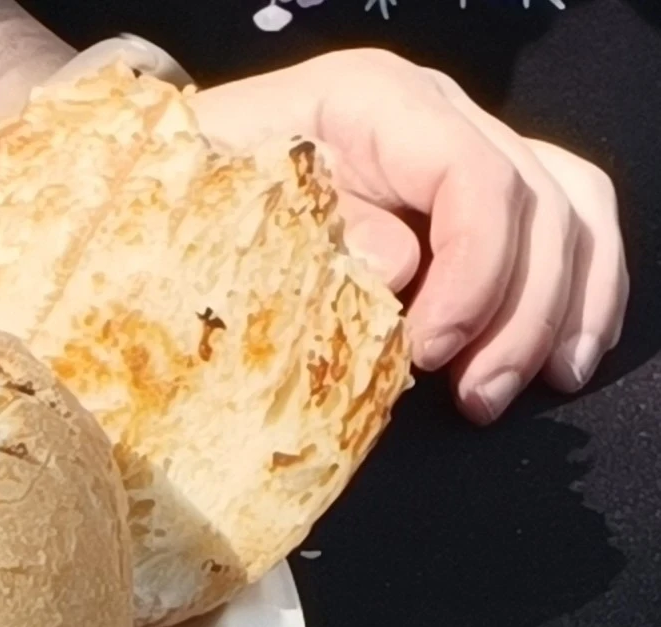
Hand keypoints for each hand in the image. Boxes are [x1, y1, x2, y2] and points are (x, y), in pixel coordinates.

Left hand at [189, 49, 627, 424]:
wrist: (176, 181)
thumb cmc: (193, 189)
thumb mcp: (220, 200)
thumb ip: (306, 227)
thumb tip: (396, 268)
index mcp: (374, 100)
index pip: (472, 175)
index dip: (474, 270)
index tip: (432, 350)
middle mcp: (435, 114)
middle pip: (535, 201)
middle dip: (519, 313)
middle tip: (475, 396)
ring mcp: (465, 147)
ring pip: (569, 213)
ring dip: (558, 312)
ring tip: (515, 388)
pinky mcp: (479, 194)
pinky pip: (570, 225)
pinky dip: (580, 292)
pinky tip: (562, 357)